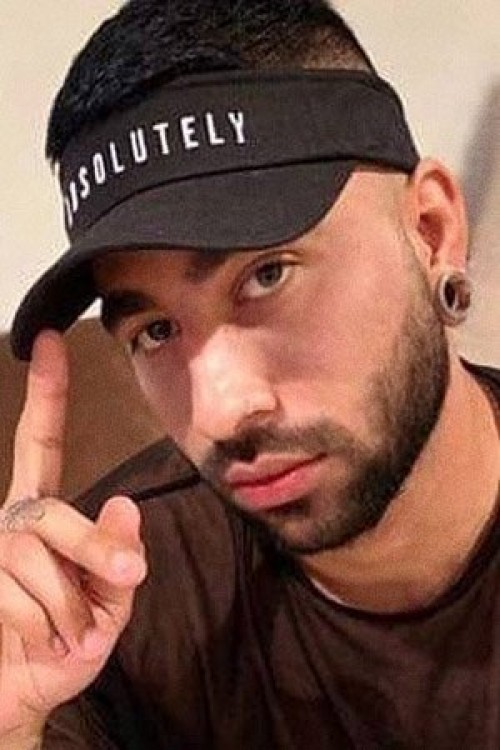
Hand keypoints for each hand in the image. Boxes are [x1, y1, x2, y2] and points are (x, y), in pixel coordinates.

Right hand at [0, 330, 146, 736]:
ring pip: (35, 563)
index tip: (51, 341)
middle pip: (51, 514)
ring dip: (67, 610)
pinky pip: (15, 599)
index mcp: (42, 514)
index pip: (38, 444)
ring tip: (66, 634)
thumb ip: (116, 558)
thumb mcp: (109, 604)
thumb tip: (124, 506)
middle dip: (93, 549)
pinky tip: (38, 643)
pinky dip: (45, 630)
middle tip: (127, 577)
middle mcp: (8, 522)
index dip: (46, 394)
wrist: (23, 698)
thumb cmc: (67, 644)